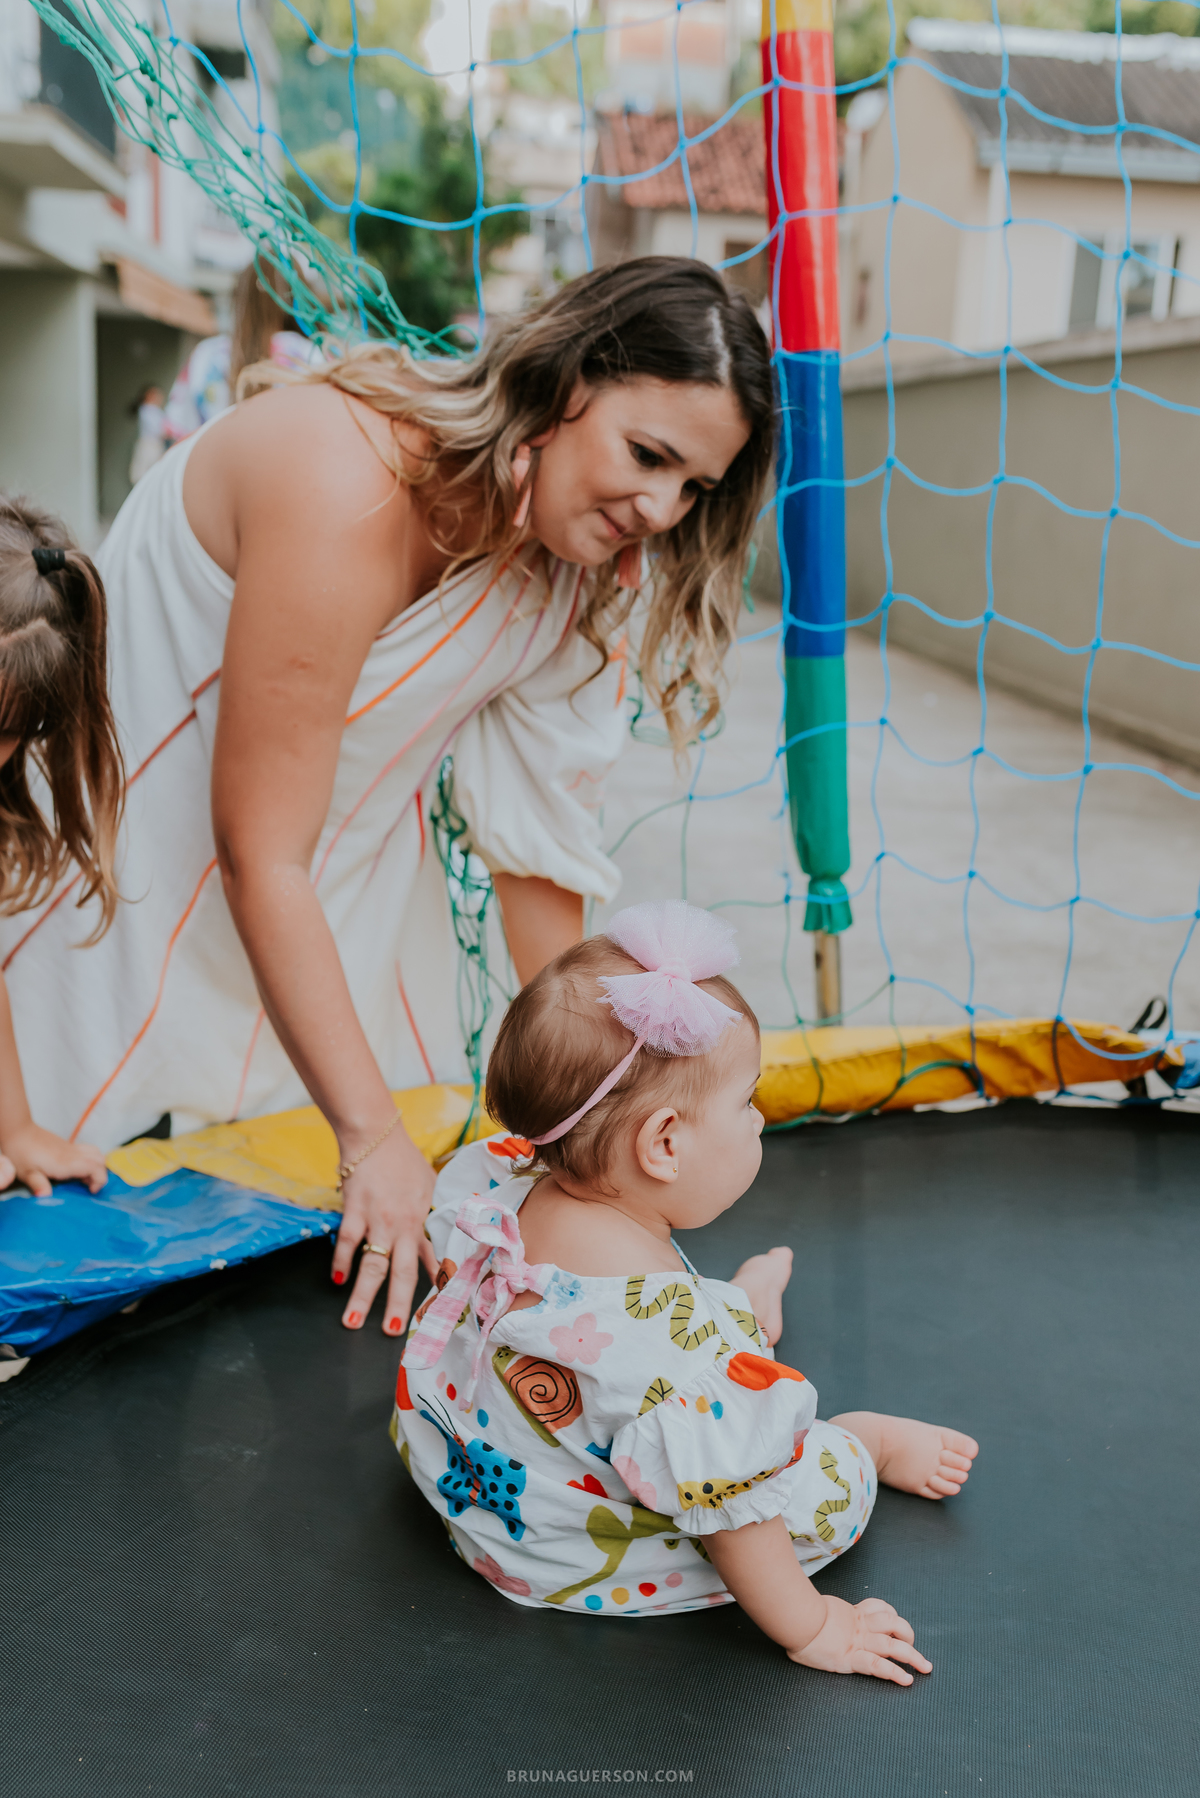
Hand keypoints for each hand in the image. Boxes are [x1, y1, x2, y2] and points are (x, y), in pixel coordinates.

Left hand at [0, 1121, 106, 1195]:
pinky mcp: (67, 1145)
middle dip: (101, 1174)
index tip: (90, 1191)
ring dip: (96, 1166)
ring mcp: (71, 1148)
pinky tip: (74, 1169)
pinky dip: (89, 1160)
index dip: (100, 1180)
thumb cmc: (21, 1152)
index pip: (96, 1167)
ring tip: (83, 1178)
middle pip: (100, 1160)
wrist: (18, 1130)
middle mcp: (73, 1154)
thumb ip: (38, 1184)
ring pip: (96, 1152)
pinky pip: (87, 1151)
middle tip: (88, 1186)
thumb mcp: (27, 1172)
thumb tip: (44, 1197)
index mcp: (66, 1163)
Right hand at [331, 1119, 438, 1333]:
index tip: (434, 1316)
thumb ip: (429, 1218)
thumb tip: (437, 1243)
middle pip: (401, 1273)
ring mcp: (377, 1219)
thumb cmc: (403, 1160)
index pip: (431, 1262)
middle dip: (397, 1306)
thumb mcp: (427, 1188)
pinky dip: (341, 1262)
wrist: (376, 1133)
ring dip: (362, 1295)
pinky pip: (347, 1241)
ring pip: (372, 1264)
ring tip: (352, 1321)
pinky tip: (337, 1280)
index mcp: (421, 1222)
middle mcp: (402, 1225)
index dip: (432, 1290)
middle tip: (392, 1334)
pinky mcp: (354, 1209)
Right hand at [789, 1595, 930, 1684]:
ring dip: (912, 1655)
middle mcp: (860, 1627)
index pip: (880, 1609)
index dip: (892, 1616)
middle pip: (894, 1625)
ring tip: (924, 1667)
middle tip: (919, 1652)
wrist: (795, 1620)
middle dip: (910, 1637)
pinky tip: (906, 1680)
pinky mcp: (851, 1658)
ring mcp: (858, 1642)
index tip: (895, 1626)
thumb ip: (825, 1615)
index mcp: (852, 1614)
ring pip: (893, 1645)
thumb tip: (818, 1618)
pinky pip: (879, 1665)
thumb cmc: (800, 1616)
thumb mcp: (817, 1611)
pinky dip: (894, 1673)